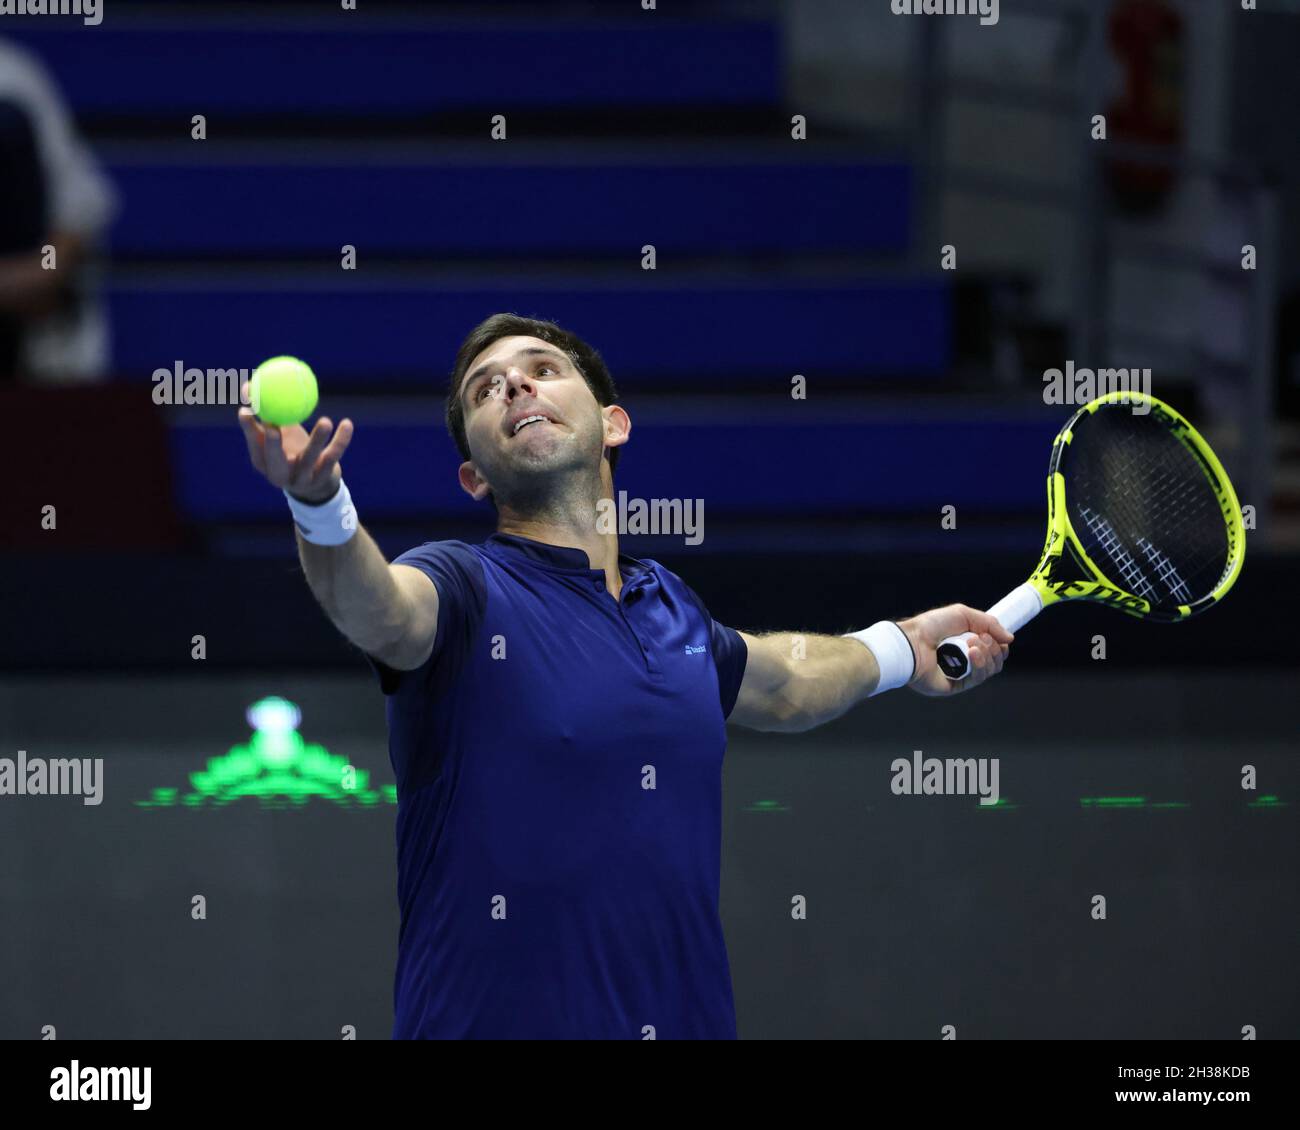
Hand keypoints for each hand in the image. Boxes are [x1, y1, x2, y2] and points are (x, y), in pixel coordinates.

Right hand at [237, 381, 352, 502]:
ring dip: (317, 439)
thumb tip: (246, 386)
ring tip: (325, 421)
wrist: (314, 480)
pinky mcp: (323, 477)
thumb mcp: (276, 433)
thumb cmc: (289, 448)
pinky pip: (333, 456)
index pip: (255, 446)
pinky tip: (347, 424)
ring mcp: (302, 478)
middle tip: (273, 426)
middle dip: (272, 446)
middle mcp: (280, 475)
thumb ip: (264, 413)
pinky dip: (341, 440)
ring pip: (310, 458)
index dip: (248, 430)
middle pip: (275, 462)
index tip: (246, 410)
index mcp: (264, 463)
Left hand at [898, 604, 1012, 696]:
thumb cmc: (931, 626)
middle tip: (980, 639)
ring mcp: (959, 674)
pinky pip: (976, 679)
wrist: (912, 641)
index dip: (999, 646)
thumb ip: (989, 623)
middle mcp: (964, 660)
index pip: (993, 650)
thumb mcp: (963, 615)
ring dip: (987, 655)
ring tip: (972, 644)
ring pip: (988, 670)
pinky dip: (979, 666)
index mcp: (965, 645)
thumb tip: (1009, 639)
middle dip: (993, 649)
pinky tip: (972, 654)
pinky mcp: (954, 686)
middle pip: (995, 661)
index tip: (999, 638)